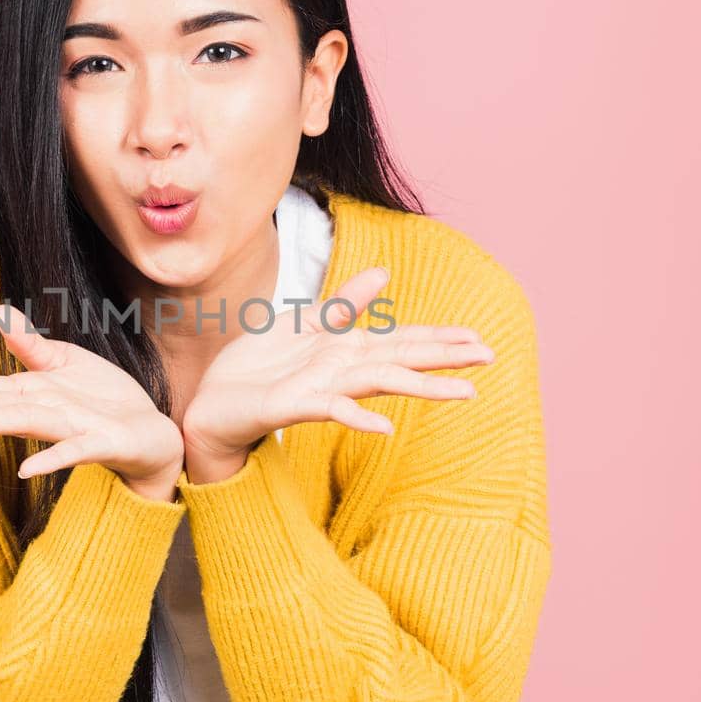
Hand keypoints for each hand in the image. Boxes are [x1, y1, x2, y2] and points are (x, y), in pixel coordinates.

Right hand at [0, 303, 183, 501]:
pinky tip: (26, 470)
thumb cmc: (102, 399)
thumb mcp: (65, 363)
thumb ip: (30, 344)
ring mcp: (68, 430)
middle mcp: (42, 414)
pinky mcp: (98, 445)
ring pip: (22, 425)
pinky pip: (73, 452)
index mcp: (31, 394)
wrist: (149, 430)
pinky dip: (50, 461)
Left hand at [179, 266, 494, 476]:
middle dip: (444, 358)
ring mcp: (321, 391)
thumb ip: (343, 304)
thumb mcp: (301, 325)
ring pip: (379, 383)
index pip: (401, 341)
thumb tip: (383, 274)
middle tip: (489, 358)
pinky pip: (330, 410)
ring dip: (421, 388)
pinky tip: (386, 427)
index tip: (478, 338)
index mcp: (345, 351)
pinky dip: (358, 417)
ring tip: (464, 392)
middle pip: (401, 360)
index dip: (438, 338)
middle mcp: (341, 372)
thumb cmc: (257, 370)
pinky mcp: (293, 406)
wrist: (211, 406)